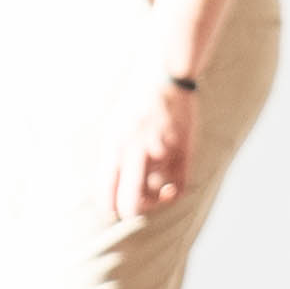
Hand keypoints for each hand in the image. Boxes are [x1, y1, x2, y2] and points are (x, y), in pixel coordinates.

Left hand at [100, 71, 200, 222]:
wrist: (164, 76)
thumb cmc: (137, 103)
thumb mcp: (114, 128)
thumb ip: (112, 158)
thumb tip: (108, 190)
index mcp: (114, 145)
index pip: (106, 191)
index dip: (109, 207)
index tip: (113, 211)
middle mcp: (135, 151)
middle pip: (130, 202)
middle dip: (132, 210)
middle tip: (135, 208)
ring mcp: (161, 150)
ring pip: (155, 195)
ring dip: (154, 198)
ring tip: (155, 190)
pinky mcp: (183, 149)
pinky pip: (179, 186)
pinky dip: (173, 193)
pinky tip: (169, 189)